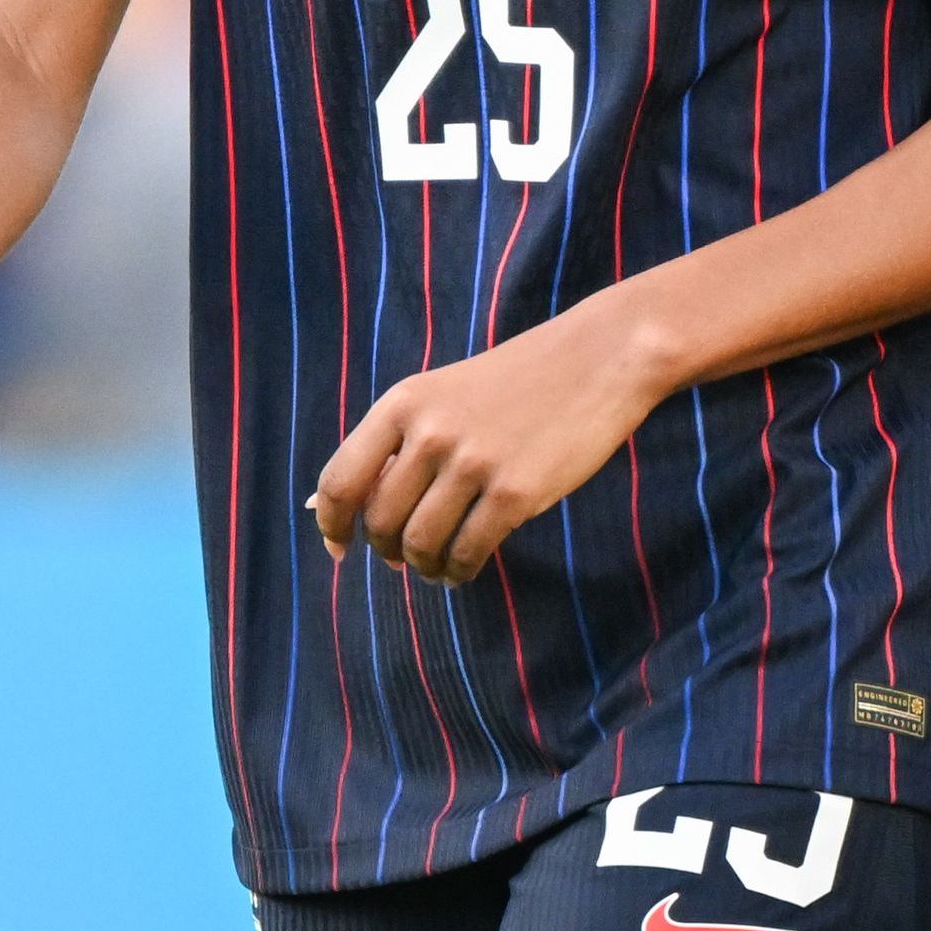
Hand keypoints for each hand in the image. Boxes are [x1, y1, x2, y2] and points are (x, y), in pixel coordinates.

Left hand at [306, 304, 668, 582]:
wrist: (599, 358)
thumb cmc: (519, 380)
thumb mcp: (444, 394)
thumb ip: (399, 443)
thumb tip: (346, 507)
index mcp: (403, 404)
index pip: (341, 481)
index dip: (332, 525)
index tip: (339, 548)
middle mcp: (430, 434)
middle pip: (380, 522)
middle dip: (388, 551)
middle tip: (405, 558)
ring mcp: (473, 465)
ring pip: (421, 544)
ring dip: (424, 567)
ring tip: (437, 568)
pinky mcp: (516, 494)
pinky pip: (467, 552)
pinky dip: (459, 571)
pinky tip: (464, 569)